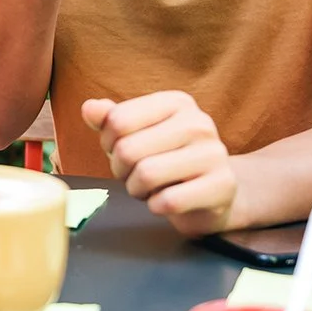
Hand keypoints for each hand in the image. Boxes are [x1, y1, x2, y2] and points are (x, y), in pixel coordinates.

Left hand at [83, 92, 237, 236]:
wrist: (215, 192)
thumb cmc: (168, 159)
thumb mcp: (136, 134)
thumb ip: (110, 119)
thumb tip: (89, 108)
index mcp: (177, 102)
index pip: (117, 120)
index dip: (108, 142)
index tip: (121, 150)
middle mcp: (199, 122)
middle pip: (128, 149)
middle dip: (121, 170)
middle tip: (134, 175)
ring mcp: (214, 154)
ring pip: (146, 175)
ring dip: (137, 190)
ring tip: (150, 188)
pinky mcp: (222, 187)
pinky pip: (168, 201)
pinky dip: (157, 207)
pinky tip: (167, 202)